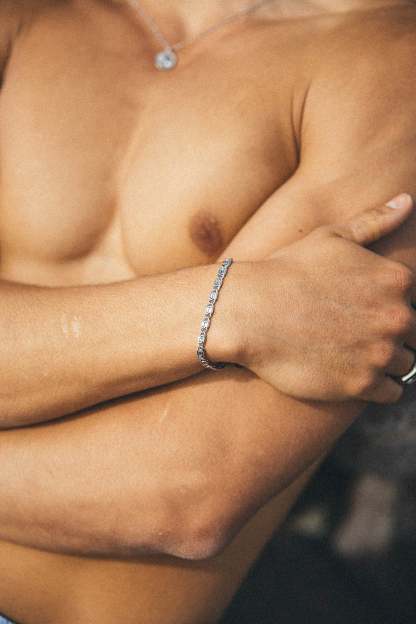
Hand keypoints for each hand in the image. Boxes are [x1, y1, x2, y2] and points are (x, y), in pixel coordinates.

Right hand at [237, 194, 415, 403]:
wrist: (250, 312)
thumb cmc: (287, 270)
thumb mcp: (331, 237)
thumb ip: (374, 221)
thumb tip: (406, 201)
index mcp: (396, 280)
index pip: (413, 300)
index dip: (390, 304)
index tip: (365, 309)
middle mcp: (397, 317)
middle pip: (413, 333)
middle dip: (392, 333)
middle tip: (357, 333)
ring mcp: (381, 353)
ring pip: (406, 364)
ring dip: (387, 361)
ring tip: (356, 355)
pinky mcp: (362, 385)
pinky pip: (391, 392)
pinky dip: (379, 386)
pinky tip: (355, 375)